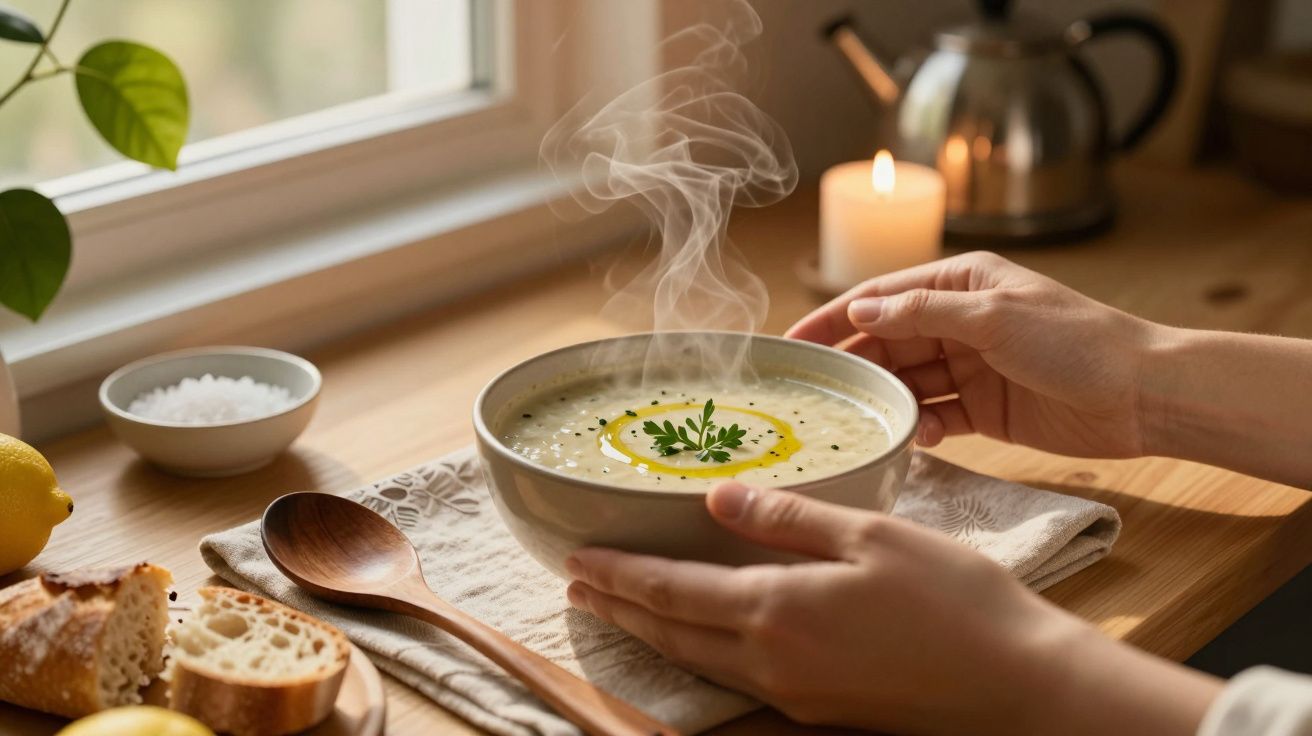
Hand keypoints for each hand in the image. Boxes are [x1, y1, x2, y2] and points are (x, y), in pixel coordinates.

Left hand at [566, 484, 1220, 734]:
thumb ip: (788, 518)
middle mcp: (770, 661)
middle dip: (618, 608)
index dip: (619, 576)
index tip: (576, 560)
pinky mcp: (819, 708)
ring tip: (617, 612)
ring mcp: (793, 693)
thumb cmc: (956, 601)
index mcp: (776, 610)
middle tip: (576, 588)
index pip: (671, 591)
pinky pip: (733, 679)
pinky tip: (696, 640)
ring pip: (697, 662)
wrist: (1019, 687)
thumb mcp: (871, 536)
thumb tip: (719, 496)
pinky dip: (695, 654)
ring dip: (651, 634)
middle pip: (671, 634)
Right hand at [786, 251, 1160, 457]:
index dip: (835, 317)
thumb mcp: (994, 316)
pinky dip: (917, 427)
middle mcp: (960, 321)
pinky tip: (910, 438)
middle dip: (852, 364)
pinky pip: (934, 415)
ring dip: (885, 400)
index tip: (793, 342)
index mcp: (961, 284)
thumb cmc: (1076, 341)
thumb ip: (923, 314)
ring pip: (906, 381)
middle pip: (887, 340)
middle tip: (811, 392)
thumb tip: (861, 310)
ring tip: (860, 420)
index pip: (881, 297)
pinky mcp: (984, 409)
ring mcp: (971, 367)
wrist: (1143, 396)